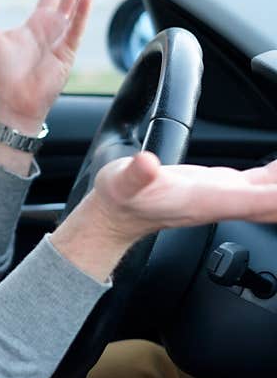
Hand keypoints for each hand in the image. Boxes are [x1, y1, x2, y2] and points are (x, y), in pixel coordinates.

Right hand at [51, 151, 276, 280]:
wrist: (116, 214)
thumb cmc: (120, 200)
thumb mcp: (124, 182)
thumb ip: (137, 174)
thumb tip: (146, 164)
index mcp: (211, 200)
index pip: (266, 200)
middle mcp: (228, 201)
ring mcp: (229, 196)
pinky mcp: (225, 187)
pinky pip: (267, 183)